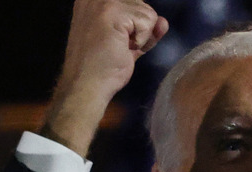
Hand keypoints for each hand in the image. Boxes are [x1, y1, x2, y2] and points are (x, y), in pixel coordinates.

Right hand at [41, 0, 168, 155]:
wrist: (88, 84)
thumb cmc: (103, 68)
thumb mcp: (127, 42)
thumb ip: (144, 29)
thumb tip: (163, 21)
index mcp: (94, 0)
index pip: (135, 4)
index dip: (137, 26)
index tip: (121, 41)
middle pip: (143, 5)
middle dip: (140, 30)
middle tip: (120, 46)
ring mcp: (102, 1)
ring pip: (148, 12)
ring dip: (141, 36)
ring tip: (119, 47)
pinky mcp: (113, 10)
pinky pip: (148, 21)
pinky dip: (143, 40)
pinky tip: (123, 47)